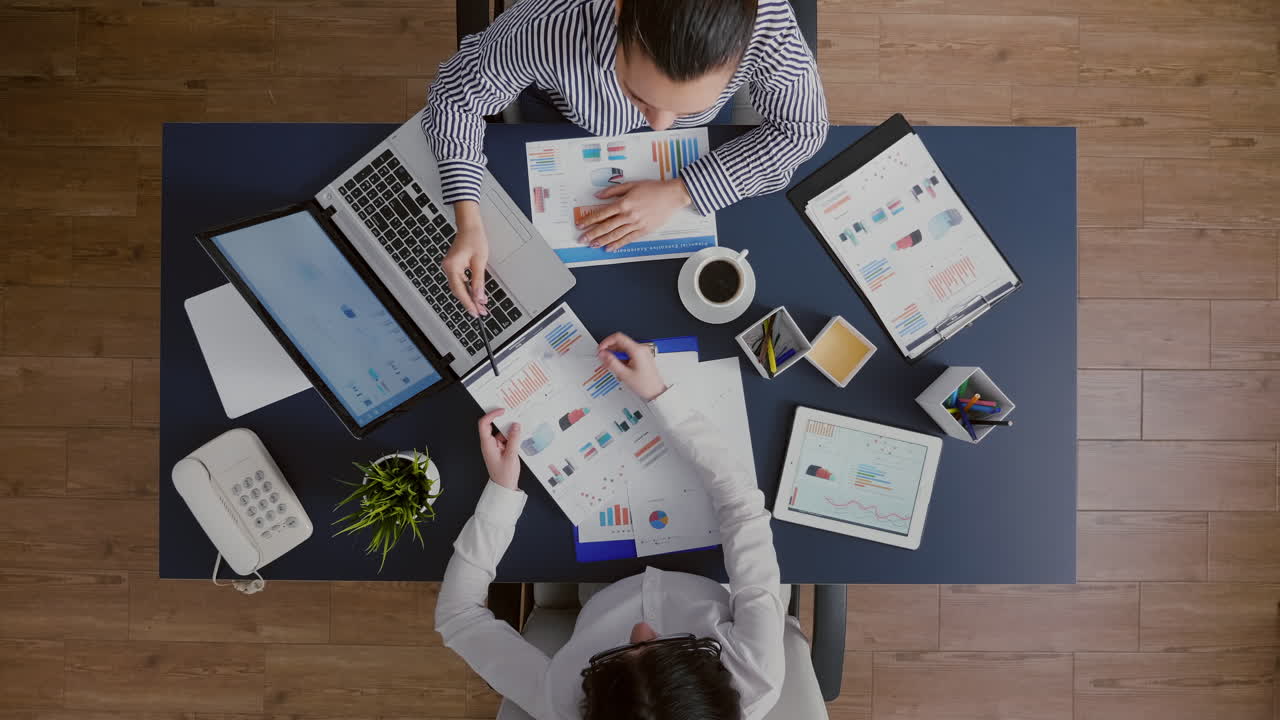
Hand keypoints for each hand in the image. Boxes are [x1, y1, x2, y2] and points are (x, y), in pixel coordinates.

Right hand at [443, 201, 488, 316]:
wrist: (470, 225)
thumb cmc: (474, 239)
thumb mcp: (480, 261)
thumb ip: (478, 281)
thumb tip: (479, 297)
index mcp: (452, 267)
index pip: (460, 290)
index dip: (468, 303)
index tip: (475, 312)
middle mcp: (448, 268)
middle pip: (458, 291)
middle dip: (469, 302)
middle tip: (480, 312)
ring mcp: (450, 267)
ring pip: (459, 287)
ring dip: (470, 296)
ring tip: (480, 306)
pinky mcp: (454, 266)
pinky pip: (460, 281)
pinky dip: (468, 288)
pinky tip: (476, 294)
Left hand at [478, 409, 521, 489]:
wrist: (505, 487)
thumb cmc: (504, 475)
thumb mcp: (511, 456)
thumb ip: (514, 439)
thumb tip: (516, 425)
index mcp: (487, 444)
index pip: (484, 424)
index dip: (492, 415)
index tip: (502, 411)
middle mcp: (489, 444)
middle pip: (493, 426)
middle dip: (503, 421)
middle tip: (514, 415)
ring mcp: (495, 446)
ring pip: (501, 432)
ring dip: (510, 430)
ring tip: (520, 427)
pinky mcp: (501, 449)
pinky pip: (506, 438)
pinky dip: (512, 436)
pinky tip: (520, 436)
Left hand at [577, 179, 692, 251]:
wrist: (672, 195)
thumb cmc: (653, 188)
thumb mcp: (631, 185)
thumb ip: (613, 190)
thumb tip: (598, 195)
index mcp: (624, 203)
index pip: (601, 213)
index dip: (589, 220)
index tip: (580, 225)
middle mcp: (628, 215)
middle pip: (606, 226)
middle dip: (592, 234)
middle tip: (582, 239)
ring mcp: (636, 224)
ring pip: (615, 235)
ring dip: (602, 241)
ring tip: (592, 245)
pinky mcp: (644, 230)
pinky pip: (628, 239)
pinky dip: (618, 244)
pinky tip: (610, 248)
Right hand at [597, 333, 666, 401]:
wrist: (656, 392)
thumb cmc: (645, 385)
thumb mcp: (624, 374)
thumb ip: (611, 362)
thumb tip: (602, 354)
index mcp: (637, 350)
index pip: (618, 337)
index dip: (607, 342)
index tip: (601, 349)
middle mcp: (641, 349)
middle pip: (621, 342)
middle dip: (609, 349)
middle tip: (603, 357)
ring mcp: (642, 353)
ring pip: (624, 348)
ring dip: (614, 354)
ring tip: (609, 364)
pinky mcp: (642, 357)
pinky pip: (628, 353)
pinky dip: (621, 357)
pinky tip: (617, 366)